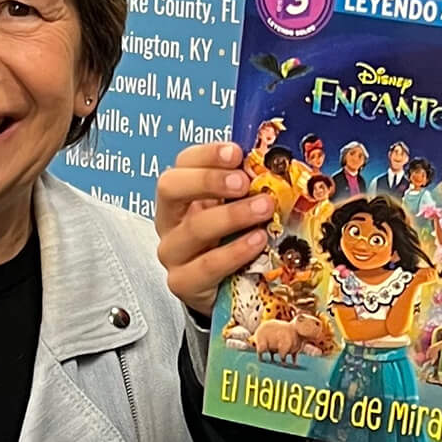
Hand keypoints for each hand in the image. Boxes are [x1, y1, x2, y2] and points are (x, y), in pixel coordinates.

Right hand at [154, 142, 275, 318]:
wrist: (224, 288)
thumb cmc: (229, 239)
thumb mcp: (234, 207)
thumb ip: (245, 186)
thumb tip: (271, 162)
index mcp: (180, 192)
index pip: (183, 163)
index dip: (208, 154)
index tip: (236, 153)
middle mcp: (169, 219)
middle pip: (171, 188)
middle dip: (209, 180)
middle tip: (243, 182)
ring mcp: (173, 252)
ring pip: (194, 228)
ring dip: (232, 216)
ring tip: (264, 209)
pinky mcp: (183, 283)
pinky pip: (207, 266)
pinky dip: (235, 252)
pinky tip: (258, 241)